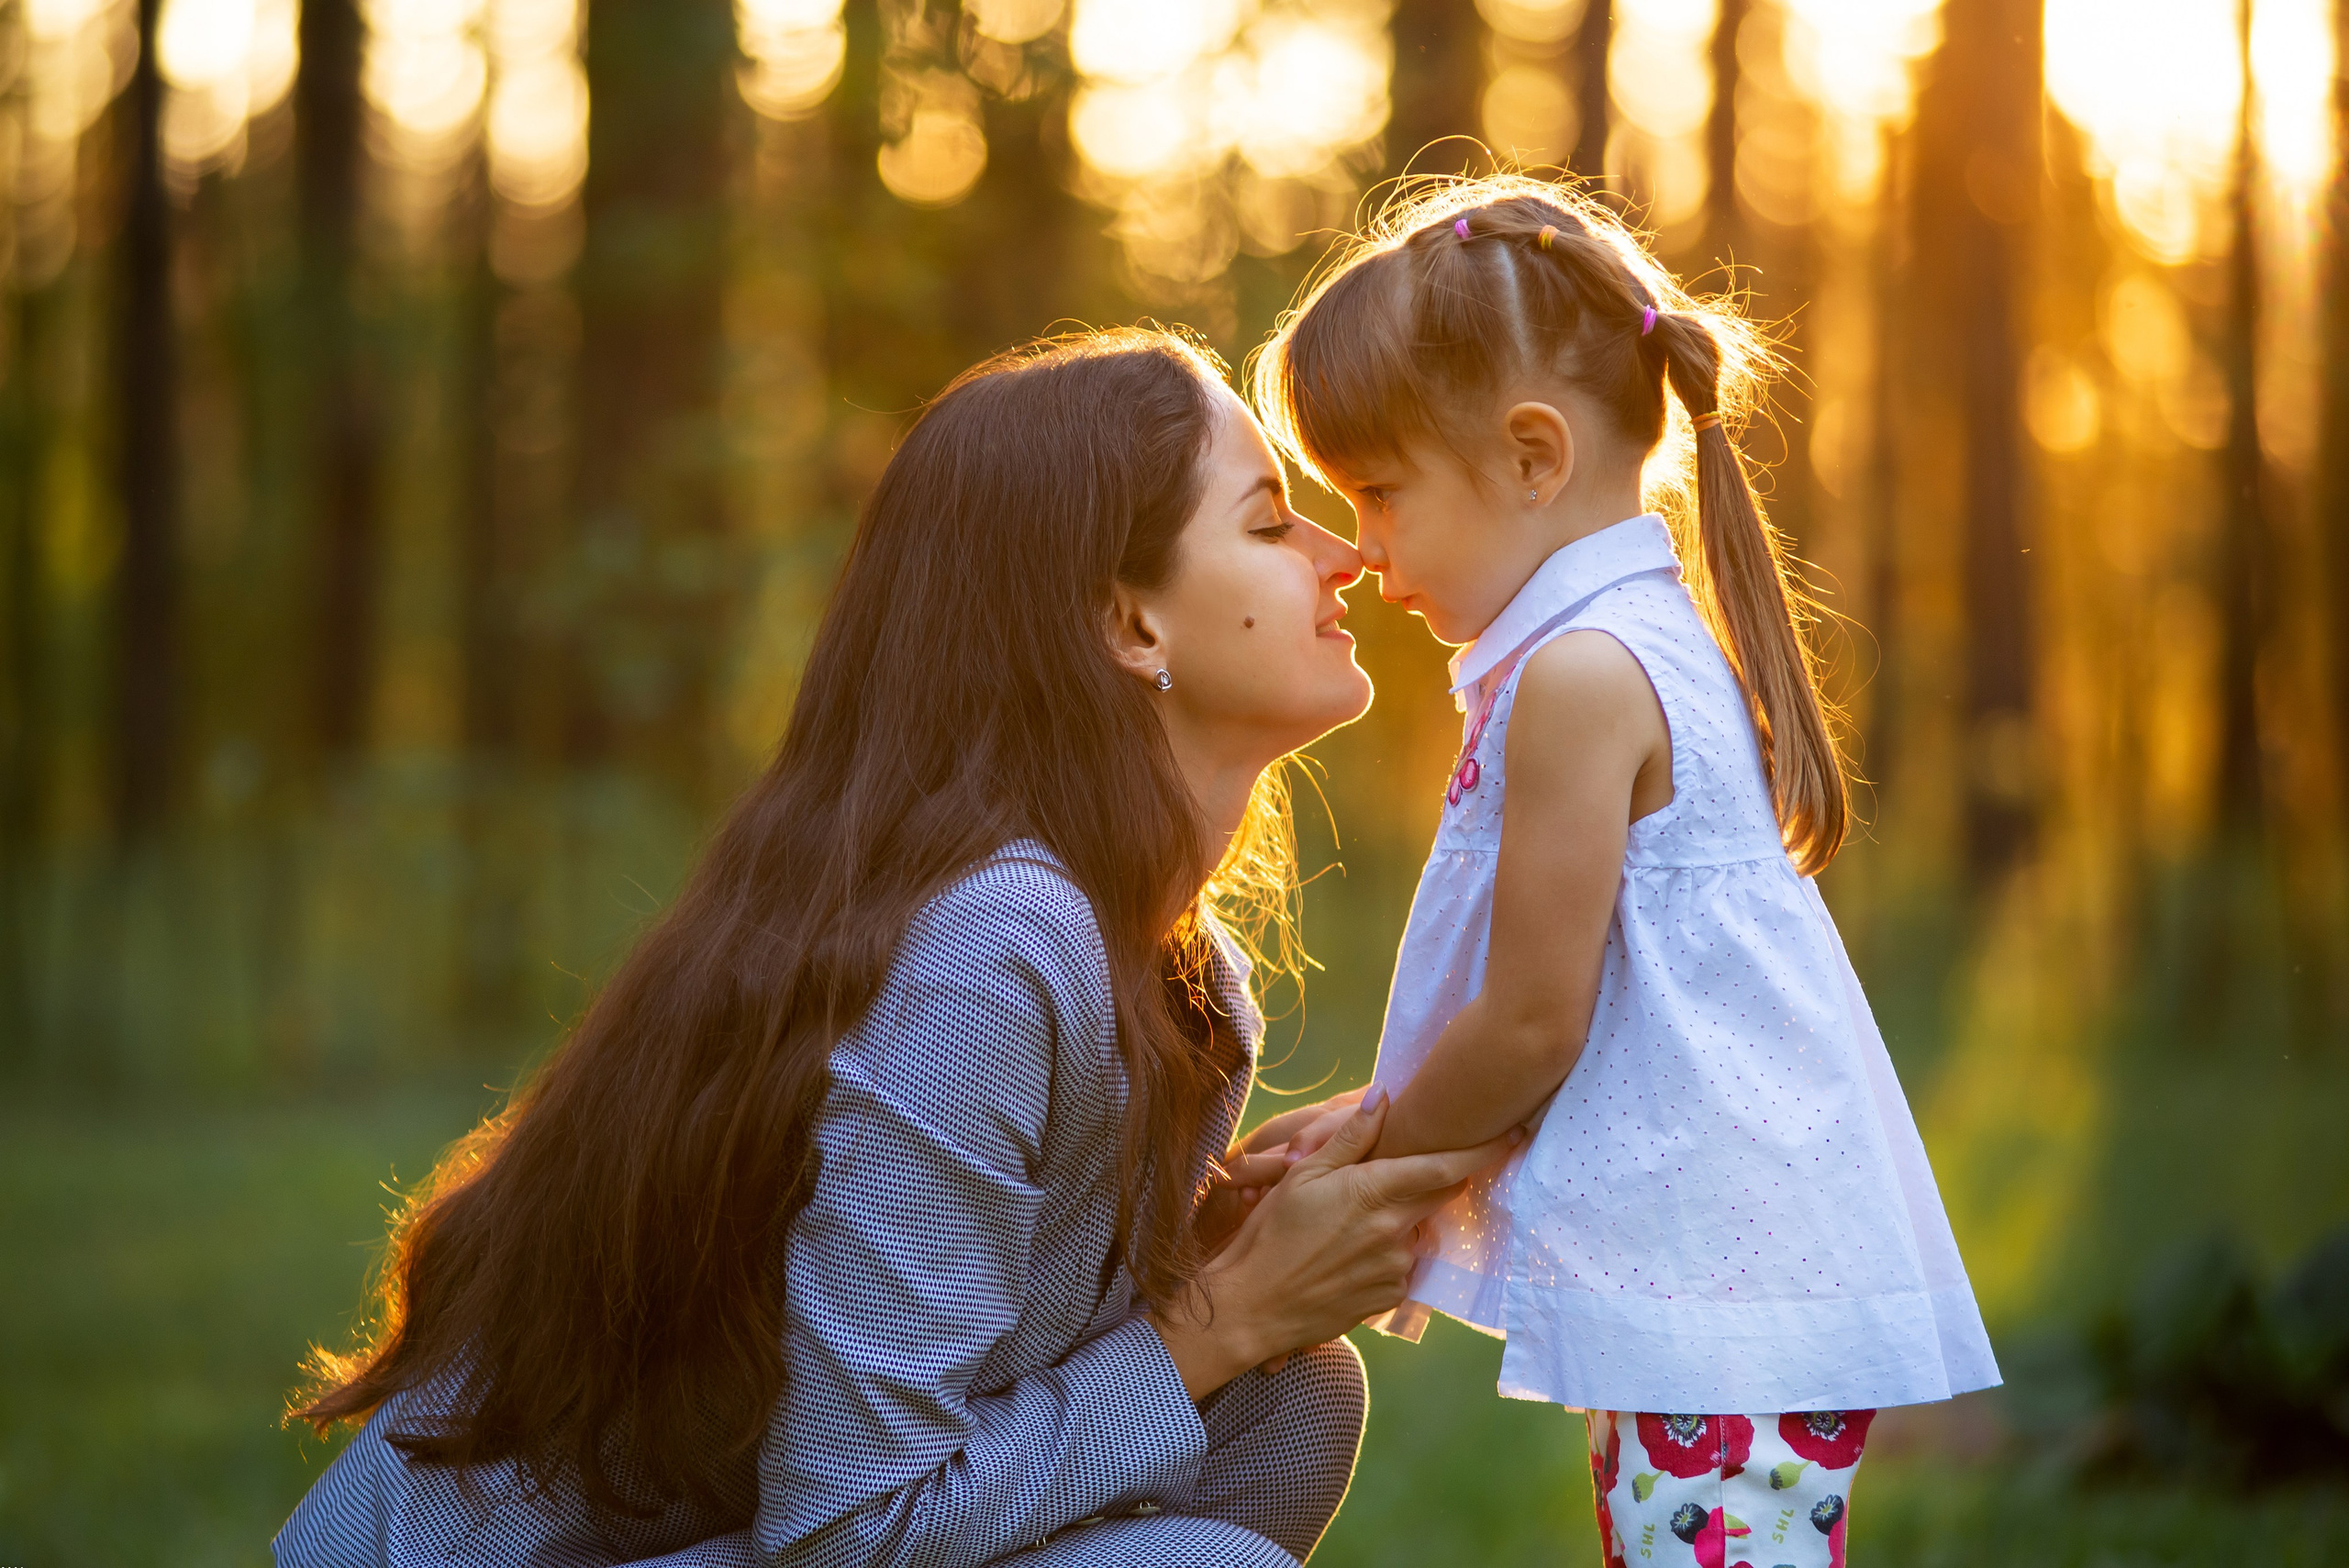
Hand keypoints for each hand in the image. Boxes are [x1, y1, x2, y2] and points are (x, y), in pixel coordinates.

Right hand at [1147, 1092, 1521, 1399]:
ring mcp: (1396, 1267)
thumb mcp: (1303, 1174)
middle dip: (1440, 1176)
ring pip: (1419, 1229)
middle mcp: (1395, 1230)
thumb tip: (1383, 1095)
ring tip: (1351, 1224)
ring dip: (1403, 1218)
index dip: (1486, 1150)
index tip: (1515, 1133)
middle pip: (1442, 1193)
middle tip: (1414, 1165)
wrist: (1252, 1305)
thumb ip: (1350, 1136)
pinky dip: (1388, 1250)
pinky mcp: (1390, 1296)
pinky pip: (1403, 1263)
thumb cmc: (1270, 1233)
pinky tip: (1350, 1253)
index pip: (1446, 1167)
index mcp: (1374, 1192)